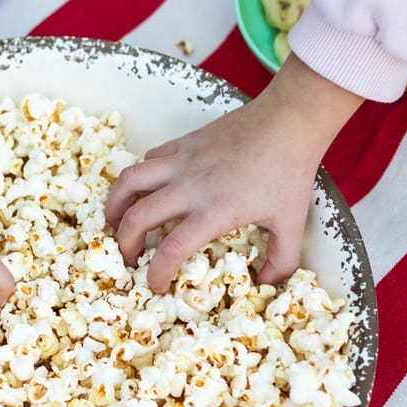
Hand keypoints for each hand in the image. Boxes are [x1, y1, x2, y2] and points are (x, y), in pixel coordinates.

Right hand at [105, 55, 363, 290]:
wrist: (288, 122)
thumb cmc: (289, 172)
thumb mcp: (291, 224)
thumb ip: (281, 261)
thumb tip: (265, 284)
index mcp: (214, 211)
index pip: (171, 249)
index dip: (157, 273)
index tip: (155, 285)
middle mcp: (190, 186)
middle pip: (137, 218)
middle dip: (125, 244)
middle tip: (129, 258)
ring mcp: (182, 161)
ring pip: (130, 180)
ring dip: (115, 204)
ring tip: (114, 221)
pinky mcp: (183, 142)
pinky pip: (149, 160)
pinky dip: (140, 177)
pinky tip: (146, 189)